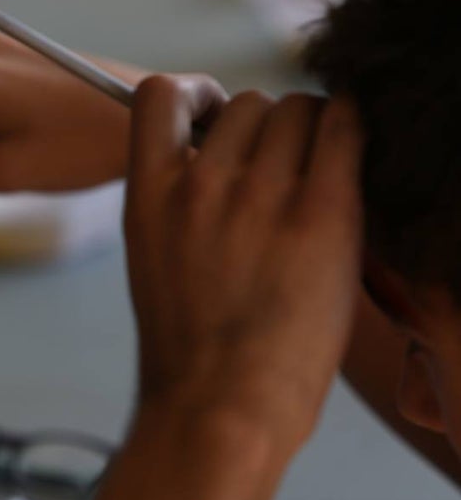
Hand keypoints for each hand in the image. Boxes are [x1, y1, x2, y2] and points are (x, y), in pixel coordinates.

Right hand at [124, 76, 364, 446]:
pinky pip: (344, 129)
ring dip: (310, 131)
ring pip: (297, 110)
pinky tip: (351, 155)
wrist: (221, 406)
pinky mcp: (322, 215)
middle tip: (282, 168)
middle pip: (247, 102)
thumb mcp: (153, 255)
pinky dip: (350, 129)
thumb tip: (220, 152)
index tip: (213, 120)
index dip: (196, 95)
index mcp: (148, 194)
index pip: (159, 93)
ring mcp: (259, 197)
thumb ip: (176, 197)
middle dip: (266, 126)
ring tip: (318, 175)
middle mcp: (199, 184)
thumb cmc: (189, 345)